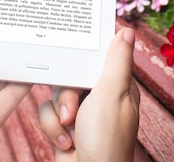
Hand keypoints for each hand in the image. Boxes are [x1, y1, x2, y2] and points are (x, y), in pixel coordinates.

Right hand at [38, 28, 140, 161]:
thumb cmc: (107, 141)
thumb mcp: (113, 94)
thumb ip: (117, 61)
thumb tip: (126, 31)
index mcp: (117, 84)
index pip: (96, 57)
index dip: (82, 56)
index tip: (69, 50)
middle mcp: (99, 96)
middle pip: (70, 75)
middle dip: (66, 95)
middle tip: (73, 111)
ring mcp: (82, 111)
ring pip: (55, 93)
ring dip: (58, 115)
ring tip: (71, 130)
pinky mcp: (65, 125)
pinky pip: (47, 112)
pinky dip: (52, 128)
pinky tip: (66, 142)